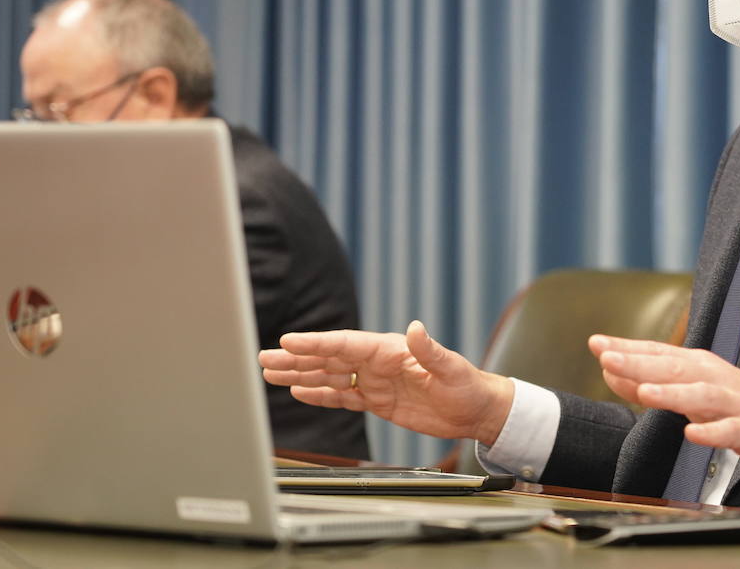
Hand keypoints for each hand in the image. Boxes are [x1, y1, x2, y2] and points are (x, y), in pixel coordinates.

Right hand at [258, 320, 515, 445]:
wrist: (476, 410)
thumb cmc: (467, 385)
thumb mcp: (451, 368)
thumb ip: (430, 350)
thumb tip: (416, 328)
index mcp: (389, 349)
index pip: (345, 344)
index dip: (315, 343)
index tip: (288, 341)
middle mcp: (377, 362)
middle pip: (328, 358)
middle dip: (296, 358)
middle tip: (264, 357)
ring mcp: (374, 381)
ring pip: (329, 376)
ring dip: (300, 375)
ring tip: (270, 373)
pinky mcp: (376, 401)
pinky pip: (342, 396)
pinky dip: (319, 394)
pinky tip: (298, 392)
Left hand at [589, 335, 739, 478]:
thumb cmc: (738, 407)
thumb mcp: (692, 392)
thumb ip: (652, 383)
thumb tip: (611, 370)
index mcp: (698, 367)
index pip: (658, 353)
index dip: (627, 348)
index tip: (597, 343)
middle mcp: (713, 379)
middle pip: (674, 368)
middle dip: (640, 362)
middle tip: (608, 358)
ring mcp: (733, 403)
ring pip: (700, 395)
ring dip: (672, 393)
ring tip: (644, 391)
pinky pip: (730, 431)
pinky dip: (711, 432)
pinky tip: (692, 433)